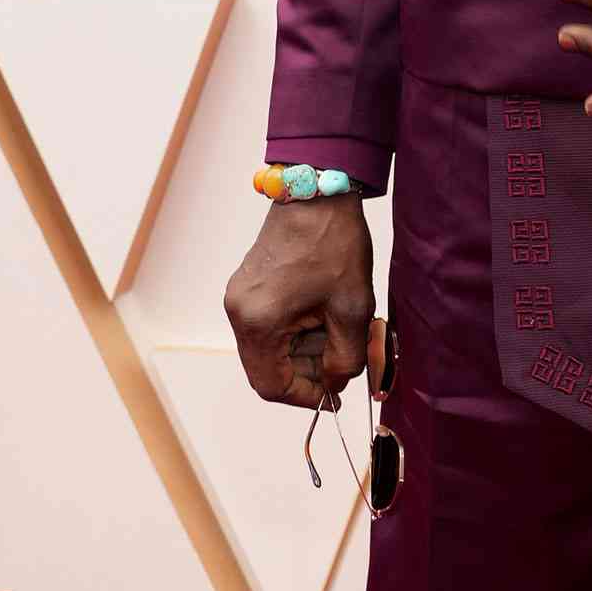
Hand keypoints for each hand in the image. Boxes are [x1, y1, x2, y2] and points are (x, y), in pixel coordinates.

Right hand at [225, 194, 374, 408]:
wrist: (317, 193)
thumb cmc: (334, 245)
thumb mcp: (352, 310)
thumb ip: (345, 358)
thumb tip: (334, 383)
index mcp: (259, 322)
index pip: (270, 386)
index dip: (305, 398)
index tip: (334, 395)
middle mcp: (239, 313)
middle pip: (268, 368)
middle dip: (309, 371)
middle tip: (345, 360)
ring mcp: (240, 299)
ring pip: (270, 348)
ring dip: (305, 350)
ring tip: (341, 331)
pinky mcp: (248, 287)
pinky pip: (269, 326)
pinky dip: (297, 331)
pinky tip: (326, 315)